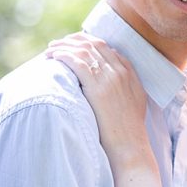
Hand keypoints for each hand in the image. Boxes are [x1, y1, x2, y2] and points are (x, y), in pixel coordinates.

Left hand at [46, 33, 149, 164]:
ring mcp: (109, 78)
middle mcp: (120, 71)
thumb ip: (126, 85)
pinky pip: (76, 62)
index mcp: (129, 72)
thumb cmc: (128, 130)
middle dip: (73, 40)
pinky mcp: (97, 87)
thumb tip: (112, 77)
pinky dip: (63, 55)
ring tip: (51, 49)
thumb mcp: (135, 101)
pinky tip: (53, 57)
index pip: (105, 46)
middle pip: (93, 44)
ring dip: (64, 46)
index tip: (73, 44)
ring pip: (83, 50)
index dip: (87, 42)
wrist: (130, 146)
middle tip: (58, 43)